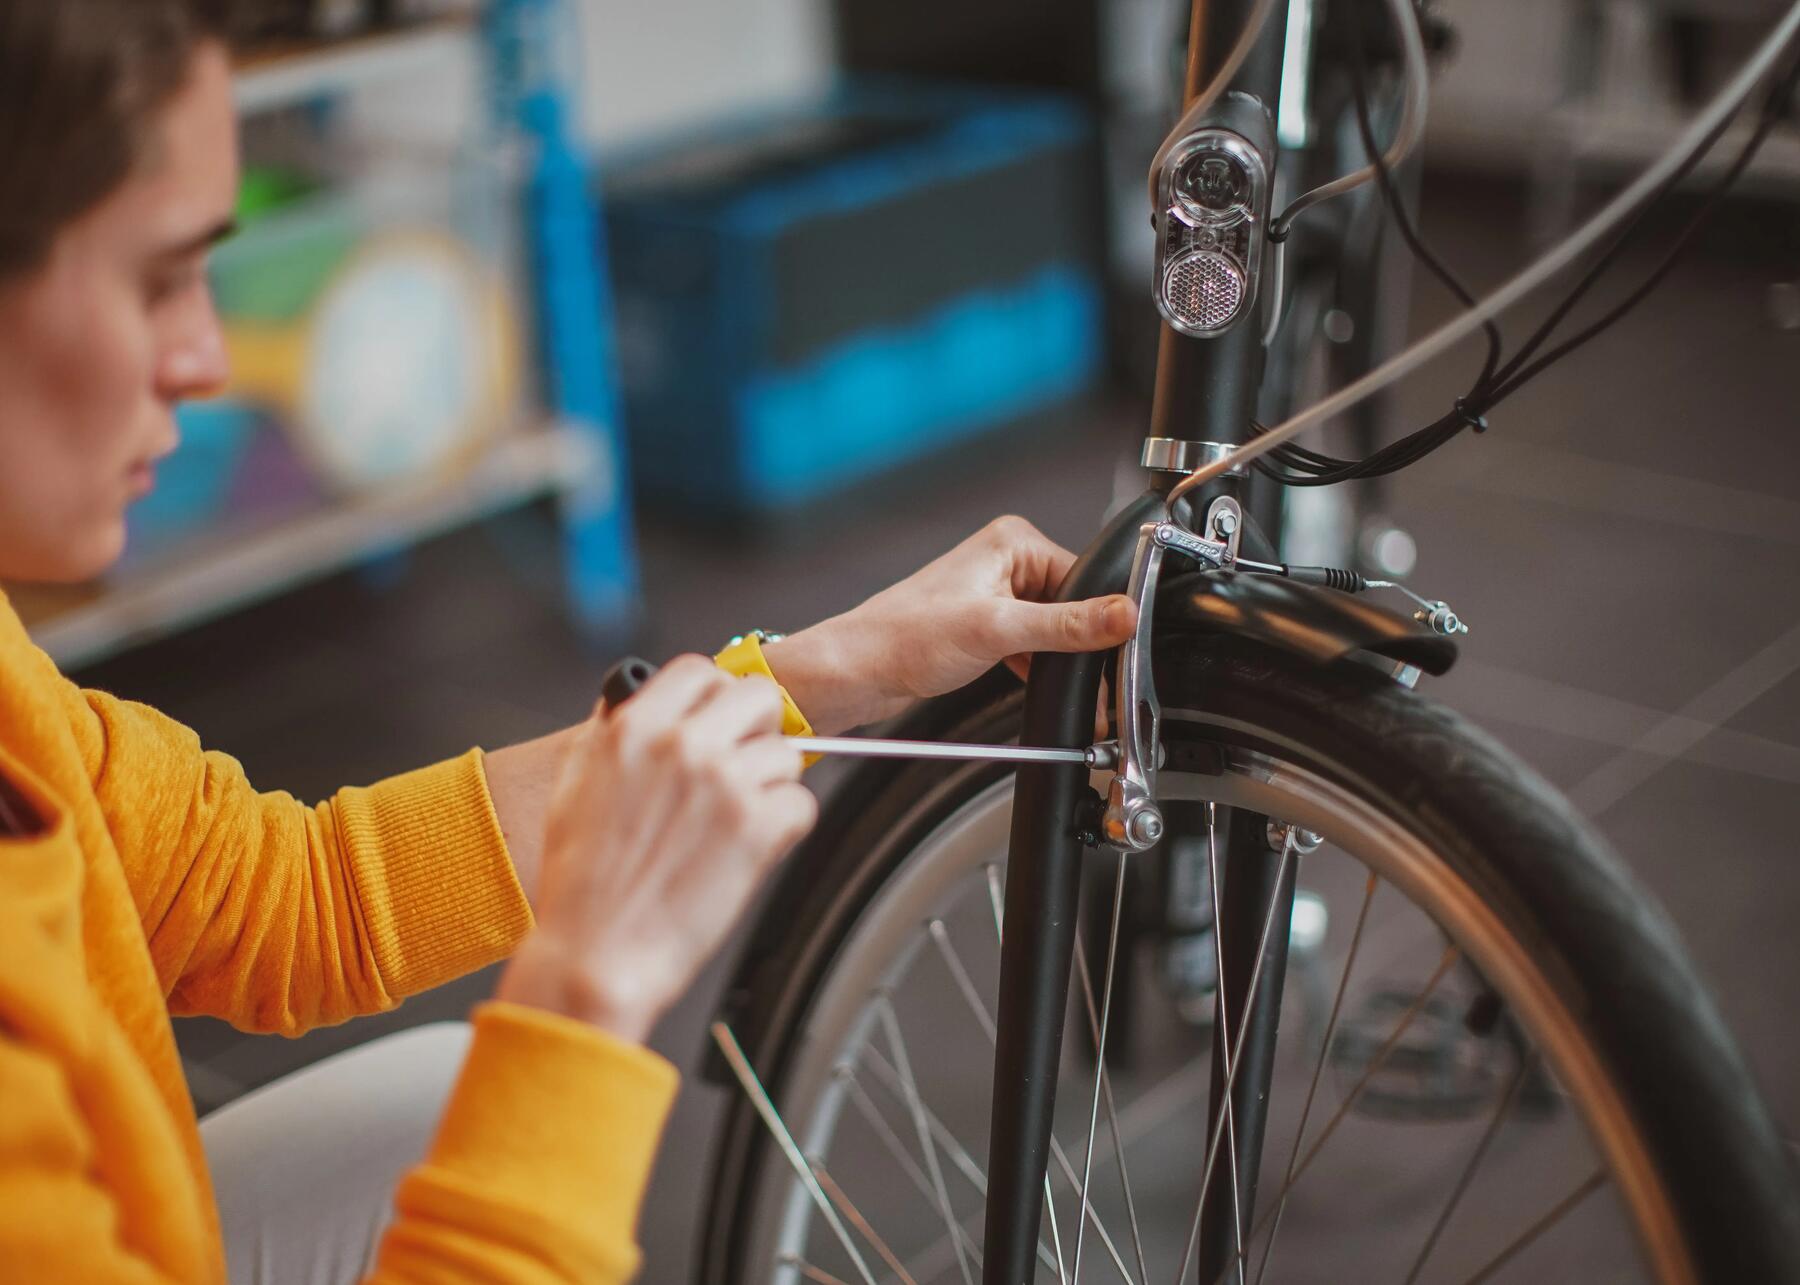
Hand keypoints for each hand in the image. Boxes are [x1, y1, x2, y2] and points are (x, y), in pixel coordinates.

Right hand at [495, 656, 816, 1041]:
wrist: (596, 955)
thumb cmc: (582, 884)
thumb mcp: (576, 785)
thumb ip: (612, 732)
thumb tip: (637, 698)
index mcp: (634, 728)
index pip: (700, 670)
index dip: (714, 697)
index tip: (716, 722)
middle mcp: (683, 745)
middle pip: (759, 697)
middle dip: (757, 728)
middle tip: (742, 765)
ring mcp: (725, 784)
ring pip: (787, 754)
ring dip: (770, 785)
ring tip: (734, 824)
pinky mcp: (758, 829)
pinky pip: (801, 804)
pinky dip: (785, 827)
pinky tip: (751, 850)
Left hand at [764, 516, 1136, 734]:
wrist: (859, 672)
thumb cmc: (905, 638)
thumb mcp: (997, 631)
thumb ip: (1067, 626)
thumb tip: (1123, 615)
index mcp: (1013, 543)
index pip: (1084, 577)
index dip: (1099, 618)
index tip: (1113, 652)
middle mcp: (1006, 562)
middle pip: (1073, 605)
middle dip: (1078, 645)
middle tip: (1085, 679)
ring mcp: (996, 594)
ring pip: (1054, 629)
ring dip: (1057, 660)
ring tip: (1043, 680)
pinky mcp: (987, 625)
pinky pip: (1032, 644)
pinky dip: (1037, 667)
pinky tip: (1031, 684)